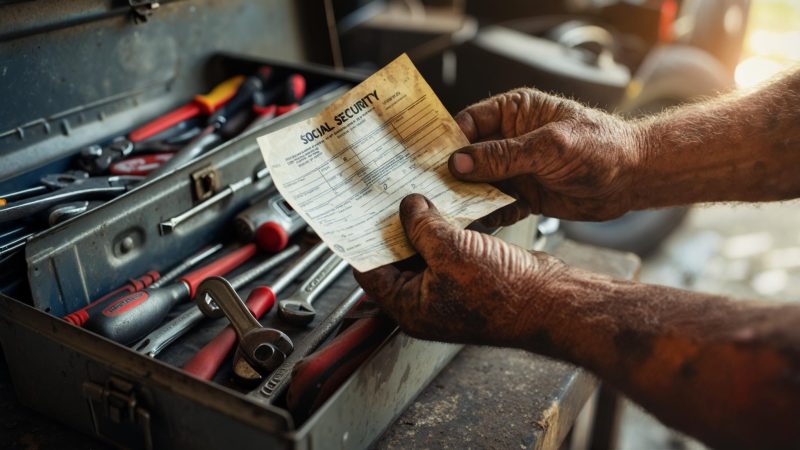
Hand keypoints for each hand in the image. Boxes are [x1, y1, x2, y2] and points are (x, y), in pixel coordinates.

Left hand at [355, 194, 569, 348]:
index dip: (362, 243)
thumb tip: (408, 207)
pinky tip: (446, 205)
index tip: (357, 216)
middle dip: (393, 228)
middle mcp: (427, 302)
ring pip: (425, 251)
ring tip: (415, 195)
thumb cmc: (503, 294)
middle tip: (386, 198)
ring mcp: (449, 290)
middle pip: (396, 260)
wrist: (549, 300)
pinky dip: (446, 229)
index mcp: (411, 307)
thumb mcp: (451, 251)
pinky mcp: (470, 277)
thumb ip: (422, 227)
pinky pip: (449, 249)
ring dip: (423, 225)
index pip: (370, 273)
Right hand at [450, 88, 643, 223]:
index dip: (448, 140)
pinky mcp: (523, 195)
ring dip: (467, 198)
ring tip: (452, 212)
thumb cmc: (601, 147)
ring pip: (478, 184)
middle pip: (467, 156)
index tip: (430, 160)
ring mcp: (515, 169)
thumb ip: (504, 156)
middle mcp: (509, 139)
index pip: (468, 122)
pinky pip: (495, 206)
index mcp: (514, 112)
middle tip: (433, 191)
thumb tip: (461, 162)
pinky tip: (483, 222)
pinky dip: (488, 215)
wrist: (632, 178)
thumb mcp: (549, 146)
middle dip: (452, 174)